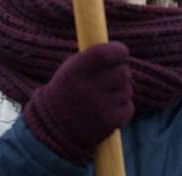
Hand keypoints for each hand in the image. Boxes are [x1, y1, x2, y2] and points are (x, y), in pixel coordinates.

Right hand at [22, 42, 133, 163]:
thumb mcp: (69, 70)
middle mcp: (86, 90)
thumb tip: (121, 51)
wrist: (52, 132)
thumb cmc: (66, 93)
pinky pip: (128, 107)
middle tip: (113, 76)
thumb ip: (92, 58)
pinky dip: (123, 108)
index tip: (121, 52)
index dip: (118, 50)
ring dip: (121, 91)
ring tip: (105, 96)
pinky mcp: (109, 123)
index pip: (105, 54)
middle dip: (121, 71)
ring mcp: (99, 108)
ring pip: (127, 90)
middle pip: (122, 72)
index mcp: (74, 73)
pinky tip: (108, 110)